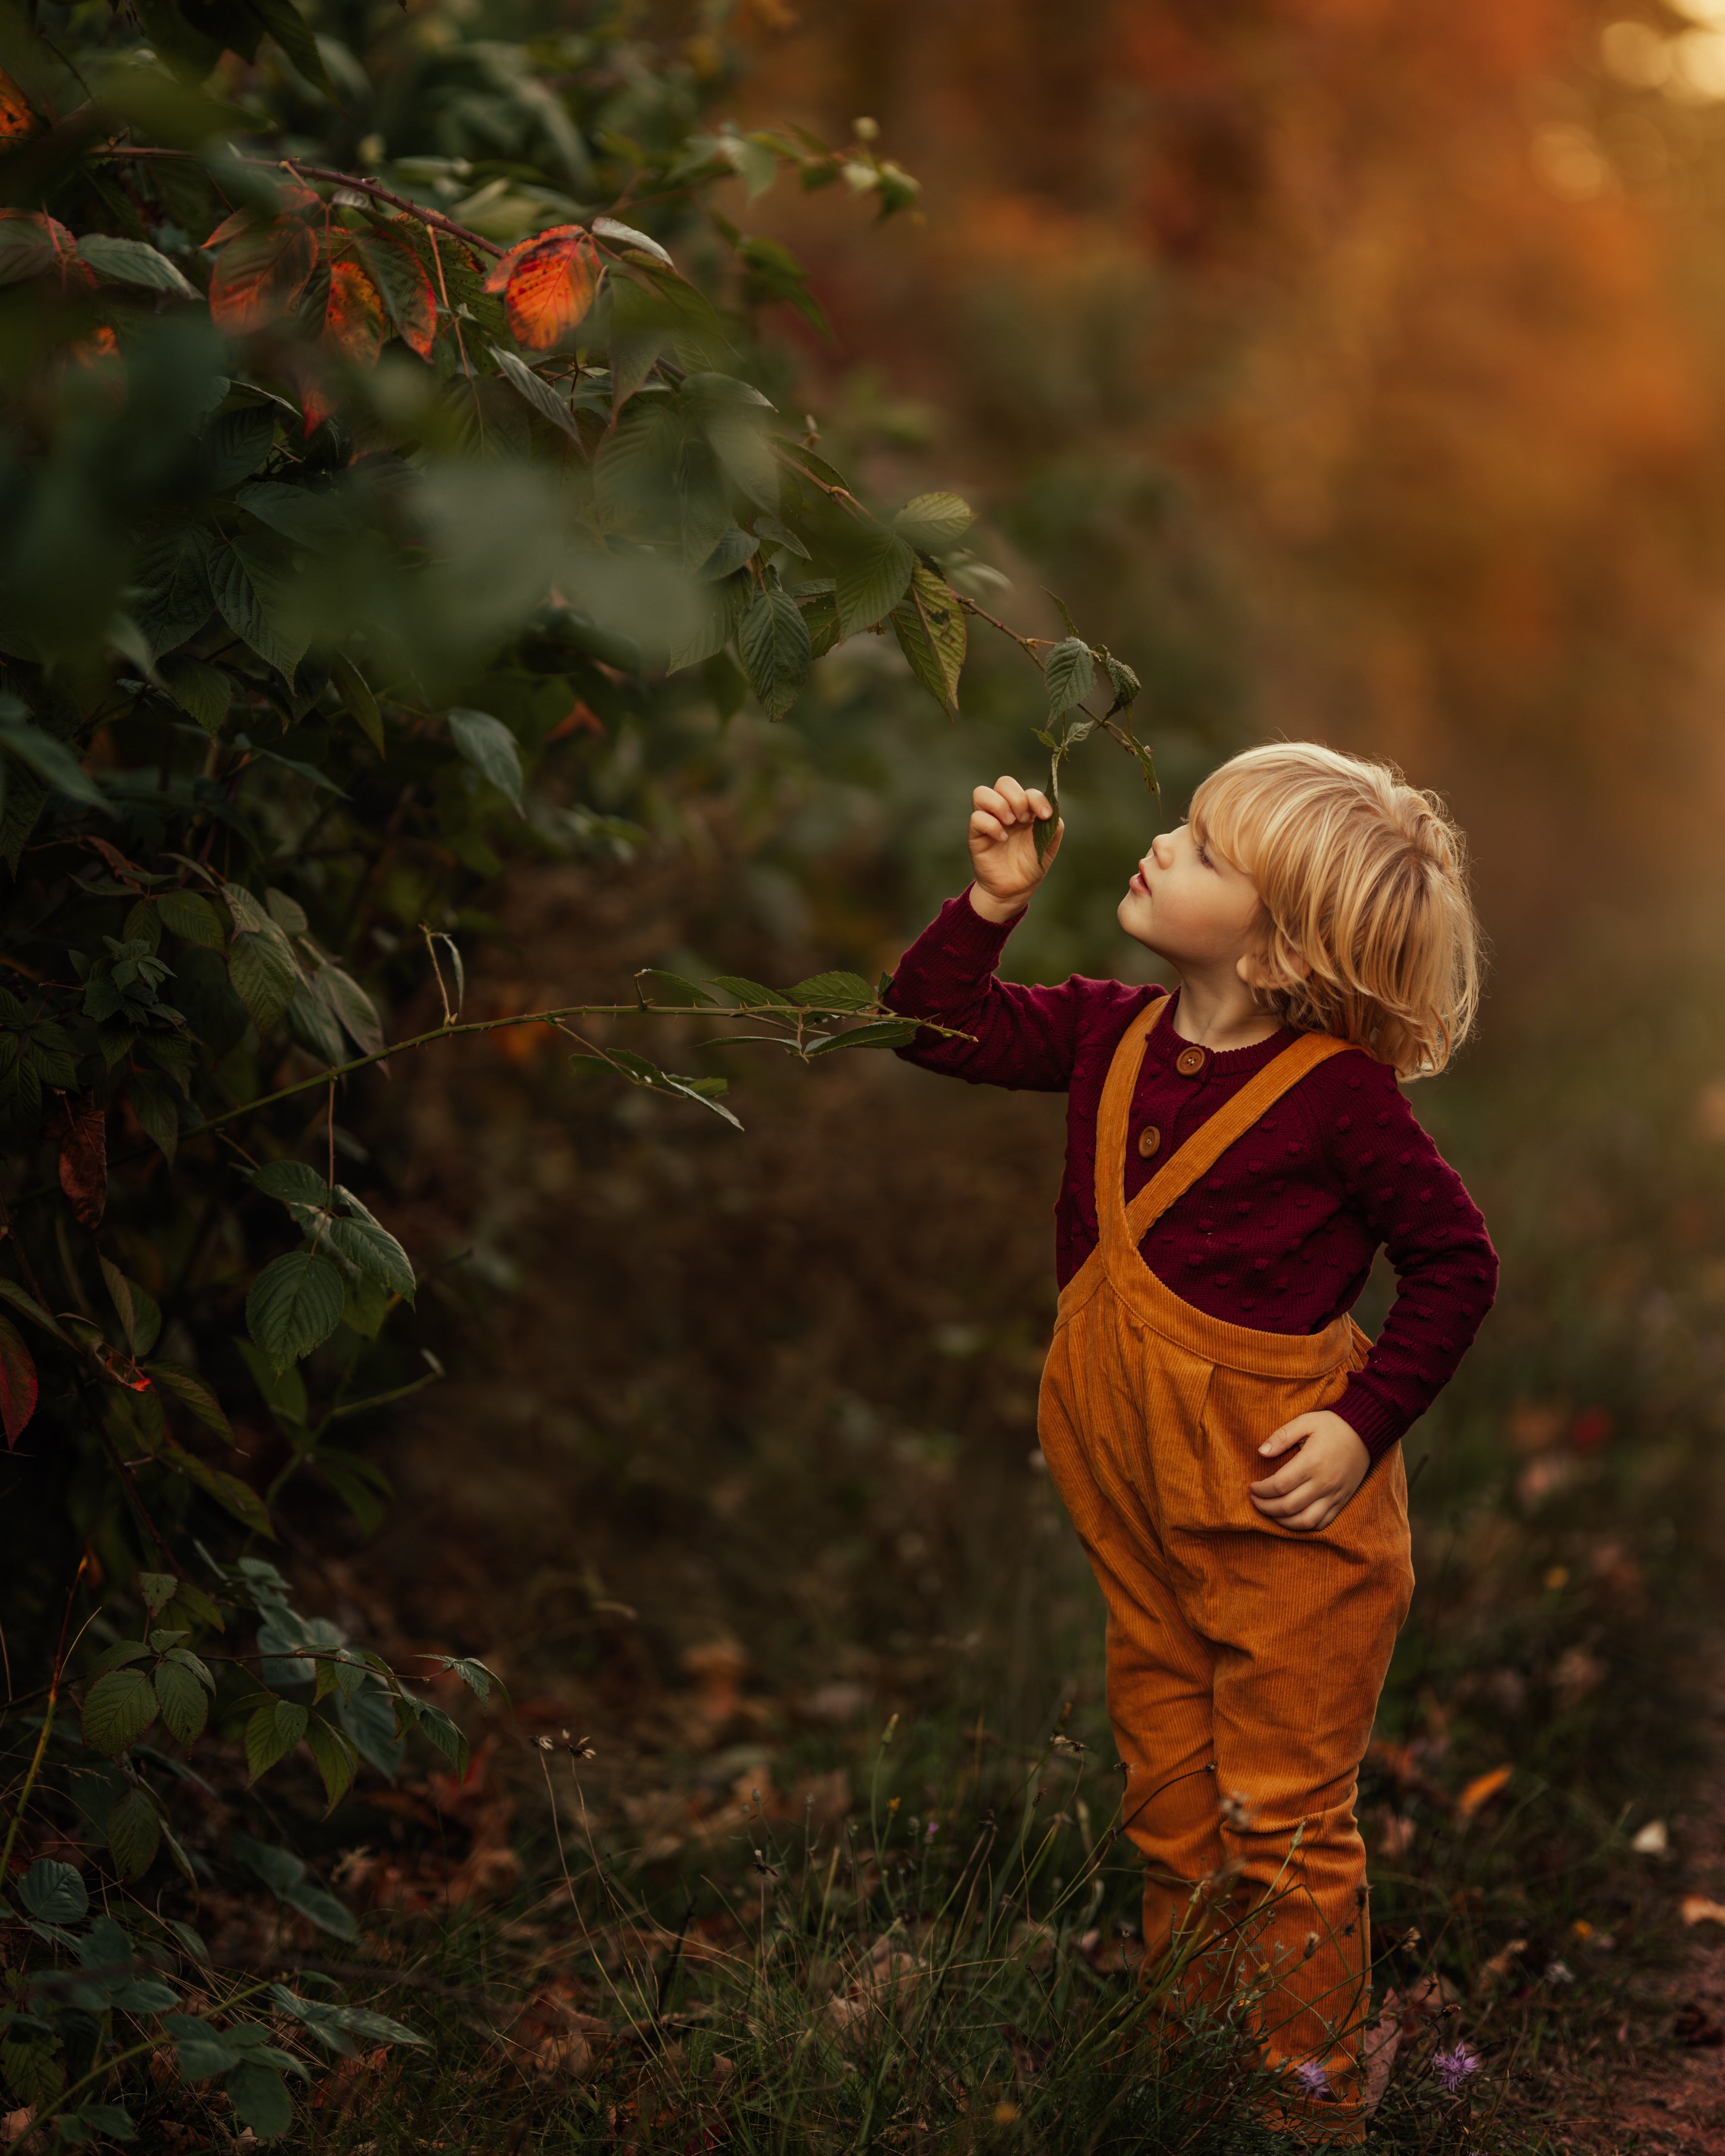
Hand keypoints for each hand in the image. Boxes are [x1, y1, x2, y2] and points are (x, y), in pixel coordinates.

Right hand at [968, 775, 1062, 922]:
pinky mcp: (976, 834)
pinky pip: (976, 818)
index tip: (1044, 815)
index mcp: (1024, 810)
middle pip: (1003, 782)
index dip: (1037, 798)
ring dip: (1000, 805)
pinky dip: (991, 825)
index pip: (1026, 790)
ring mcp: (989, 820)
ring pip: (982, 793)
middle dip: (1017, 798)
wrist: (1015, 890)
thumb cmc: (1031, 865)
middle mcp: (1005, 811)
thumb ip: (1053, 825)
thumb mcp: (1049, 845)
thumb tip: (1049, 811)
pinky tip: (1002, 838)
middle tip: (1023, 819)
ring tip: (1010, 824)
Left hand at [1249, 1411, 1369, 1531]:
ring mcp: (1334, 1495)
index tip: (1252, 1487)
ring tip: (1270, 1512)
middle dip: (1266, 1507)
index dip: (1261, 1490)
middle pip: (1288, 1506)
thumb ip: (1282, 1436)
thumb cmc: (1332, 1425)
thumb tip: (1261, 1452)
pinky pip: (1323, 1523)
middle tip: (1254, 1500)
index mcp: (1311, 1463)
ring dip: (1283, 1521)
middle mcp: (1323, 1483)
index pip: (1279, 1485)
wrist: (1366, 1433)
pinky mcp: (1342, 1501)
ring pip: (1305, 1521)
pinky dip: (1305, 1526)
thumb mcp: (1306, 1421)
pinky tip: (1292, 1519)